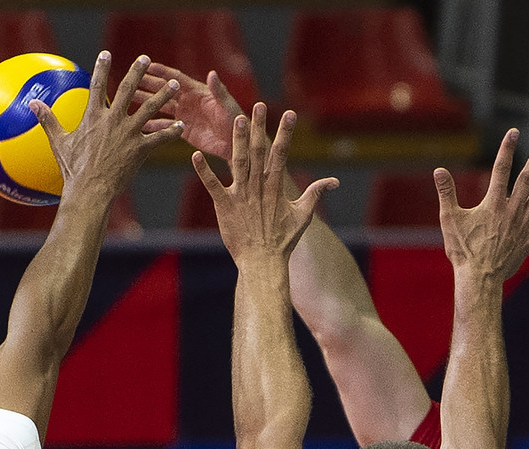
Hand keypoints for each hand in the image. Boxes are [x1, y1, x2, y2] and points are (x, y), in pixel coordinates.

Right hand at [33, 52, 183, 206]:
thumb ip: (47, 120)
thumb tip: (32, 104)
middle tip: (145, 58)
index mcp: (93, 117)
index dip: (102, 68)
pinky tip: (181, 126)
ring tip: (174, 86)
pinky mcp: (140, 149)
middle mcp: (113, 120)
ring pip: (150, 109)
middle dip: (138, 72)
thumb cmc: (73, 169)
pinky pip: (159, 138)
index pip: (98, 85)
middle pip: (129, 90)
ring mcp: (128, 134)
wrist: (89, 190)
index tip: (106, 53)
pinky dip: (170, 132)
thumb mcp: (58, 142)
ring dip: (164, 97)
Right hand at [136, 63, 241, 158]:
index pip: (176, 79)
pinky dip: (152, 126)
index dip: (162, 72)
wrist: (236, 143)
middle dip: (148, 86)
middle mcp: (188, 101)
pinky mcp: (183, 131)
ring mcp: (184, 116)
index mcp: (198, 91)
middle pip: (164, 91)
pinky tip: (138, 126)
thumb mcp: (227, 105)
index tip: (147, 66)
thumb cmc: (235, 121)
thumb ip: (218, 90)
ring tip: (129, 101)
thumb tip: (212, 73)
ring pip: (161, 107)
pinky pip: (164, 127)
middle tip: (130, 82)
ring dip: (146, 104)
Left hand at [192, 103, 336, 263]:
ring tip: (237, 120)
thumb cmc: (283, 240)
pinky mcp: (224, 206)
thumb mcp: (303, 215)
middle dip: (260, 128)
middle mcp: (258, 187)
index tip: (289, 113)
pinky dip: (203, 171)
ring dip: (237, 141)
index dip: (285, 133)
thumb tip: (334, 181)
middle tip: (259, 106)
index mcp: (276, 187)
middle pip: (259, 152)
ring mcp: (240, 195)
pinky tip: (195, 156)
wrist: (263, 262)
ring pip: (238, 162)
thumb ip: (315, 194)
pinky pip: (212, 185)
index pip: (281, 154)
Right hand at [436, 128, 528, 283]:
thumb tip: (439, 170)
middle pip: (526, 179)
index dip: (506, 150)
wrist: (479, 277)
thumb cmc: (462, 249)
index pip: (501, 170)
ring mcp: (522, 225)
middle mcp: (511, 210)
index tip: (513, 132)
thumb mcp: (449, 219)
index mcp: (493, 203)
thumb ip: (447, 193)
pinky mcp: (527, 241)